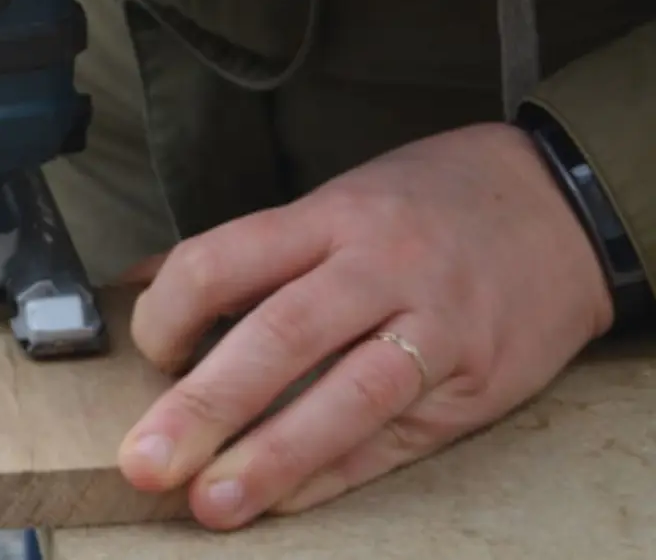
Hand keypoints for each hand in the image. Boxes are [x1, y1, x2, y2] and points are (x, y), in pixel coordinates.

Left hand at [117, 122, 613, 529]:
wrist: (556, 206)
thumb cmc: (425, 202)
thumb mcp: (335, 199)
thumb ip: (248, 249)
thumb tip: (144, 281)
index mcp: (328, 216)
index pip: (222, 261)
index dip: (167, 314)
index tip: (153, 352)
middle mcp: (378, 266)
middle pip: (278, 336)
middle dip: (203, 405)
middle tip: (145, 460)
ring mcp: (433, 327)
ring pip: (345, 396)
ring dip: (270, 458)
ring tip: (213, 502)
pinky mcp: (473, 384)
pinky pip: (394, 438)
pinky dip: (334, 473)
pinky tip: (286, 498)